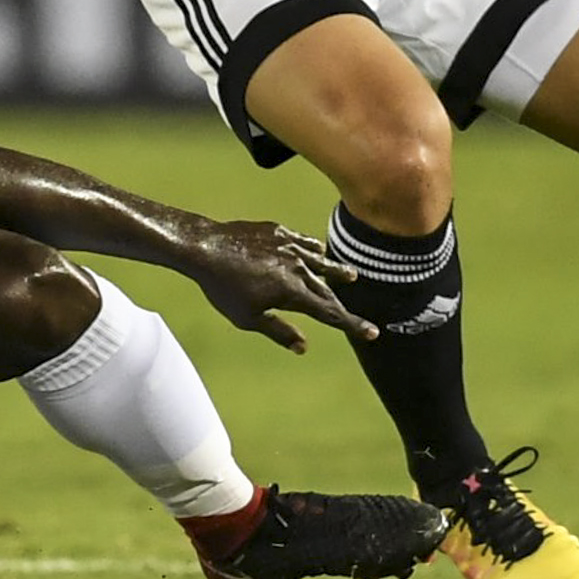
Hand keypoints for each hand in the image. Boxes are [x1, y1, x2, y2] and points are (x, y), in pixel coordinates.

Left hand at [178, 219, 375, 352]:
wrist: (205, 247)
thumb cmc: (223, 288)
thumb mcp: (248, 318)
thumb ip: (279, 331)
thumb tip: (303, 346)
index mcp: (293, 291)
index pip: (330, 313)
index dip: (352, 324)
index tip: (373, 332)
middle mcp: (297, 267)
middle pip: (327, 290)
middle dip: (343, 304)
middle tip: (361, 317)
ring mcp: (288, 247)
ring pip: (320, 261)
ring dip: (337, 271)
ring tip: (351, 276)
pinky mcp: (277, 232)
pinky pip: (303, 241)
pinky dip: (313, 249)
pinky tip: (318, 250)